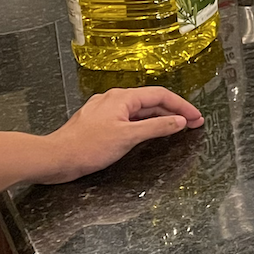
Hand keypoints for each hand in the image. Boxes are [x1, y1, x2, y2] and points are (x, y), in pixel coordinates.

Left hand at [40, 87, 202, 183]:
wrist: (56, 158)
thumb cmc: (88, 147)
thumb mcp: (128, 137)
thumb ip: (157, 128)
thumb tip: (179, 121)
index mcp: (123, 98)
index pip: (161, 96)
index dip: (182, 106)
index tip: (196, 118)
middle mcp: (114, 99)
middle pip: (151, 101)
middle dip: (173, 112)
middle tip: (192, 124)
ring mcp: (105, 110)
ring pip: (139, 110)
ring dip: (159, 118)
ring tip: (176, 128)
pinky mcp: (99, 122)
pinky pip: (128, 118)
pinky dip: (144, 124)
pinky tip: (148, 133)